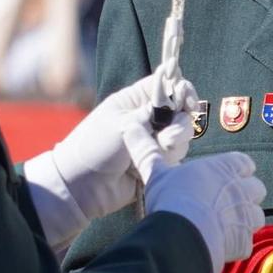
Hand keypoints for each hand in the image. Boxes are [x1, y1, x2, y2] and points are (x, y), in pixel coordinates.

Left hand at [38, 68, 199, 218]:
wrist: (82, 186)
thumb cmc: (95, 147)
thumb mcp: (124, 123)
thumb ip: (154, 112)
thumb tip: (178, 100)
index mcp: (134, 101)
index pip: (167, 86)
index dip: (182, 91)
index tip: (190, 103)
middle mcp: (147, 118)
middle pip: (181, 113)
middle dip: (180, 125)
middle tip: (166, 139)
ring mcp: (153, 141)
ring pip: (181, 137)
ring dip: (173, 145)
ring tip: (155, 154)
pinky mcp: (156, 162)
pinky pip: (175, 158)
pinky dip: (167, 161)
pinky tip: (148, 166)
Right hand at [145, 151, 264, 272]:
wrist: (182, 235)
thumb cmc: (171, 198)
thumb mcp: (154, 171)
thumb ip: (146, 150)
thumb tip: (128, 127)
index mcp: (224, 167)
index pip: (244, 163)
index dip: (237, 170)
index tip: (226, 177)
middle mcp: (241, 189)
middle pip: (256, 188)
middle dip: (245, 195)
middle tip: (223, 203)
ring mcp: (246, 216)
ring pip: (257, 215)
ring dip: (245, 220)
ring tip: (223, 226)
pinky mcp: (245, 241)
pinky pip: (247, 242)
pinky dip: (237, 244)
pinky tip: (220, 245)